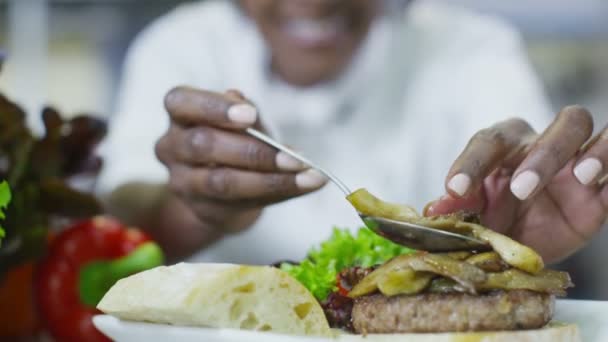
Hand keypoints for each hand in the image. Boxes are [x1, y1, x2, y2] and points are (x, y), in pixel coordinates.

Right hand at [155, 87, 326, 232]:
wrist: (229, 186)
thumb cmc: (236, 137)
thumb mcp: (244, 119)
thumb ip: (247, 112)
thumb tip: (248, 109)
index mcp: (179, 113)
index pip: (182, 102)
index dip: (214, 107)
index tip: (251, 114)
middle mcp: (171, 147)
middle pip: (204, 145)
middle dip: (253, 151)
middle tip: (295, 157)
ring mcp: (183, 182)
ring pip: (222, 182)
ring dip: (271, 180)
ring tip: (308, 176)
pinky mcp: (202, 210)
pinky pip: (241, 204)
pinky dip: (279, 193)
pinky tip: (305, 186)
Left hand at [426, 105, 605, 262]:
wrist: (522, 249)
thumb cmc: (495, 221)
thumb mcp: (475, 217)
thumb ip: (458, 208)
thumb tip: (434, 210)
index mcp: (505, 147)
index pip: (489, 142)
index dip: (472, 163)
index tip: (455, 189)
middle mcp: (543, 147)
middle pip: (557, 127)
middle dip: (542, 154)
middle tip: (522, 189)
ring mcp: (577, 166)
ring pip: (595, 135)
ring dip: (595, 153)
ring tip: (581, 176)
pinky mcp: (601, 192)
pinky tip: (604, 187)